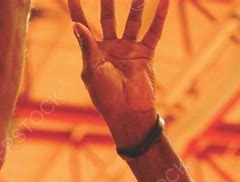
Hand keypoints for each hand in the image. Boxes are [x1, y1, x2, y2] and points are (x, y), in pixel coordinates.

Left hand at [68, 0, 168, 145]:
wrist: (129, 113)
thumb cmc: (106, 97)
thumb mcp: (92, 71)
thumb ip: (86, 46)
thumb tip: (75, 24)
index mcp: (94, 53)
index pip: (83, 26)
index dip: (77, 9)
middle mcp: (111, 48)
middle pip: (108, 16)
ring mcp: (129, 49)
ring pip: (132, 20)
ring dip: (136, 3)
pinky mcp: (145, 54)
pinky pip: (153, 31)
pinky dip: (159, 16)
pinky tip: (164, 0)